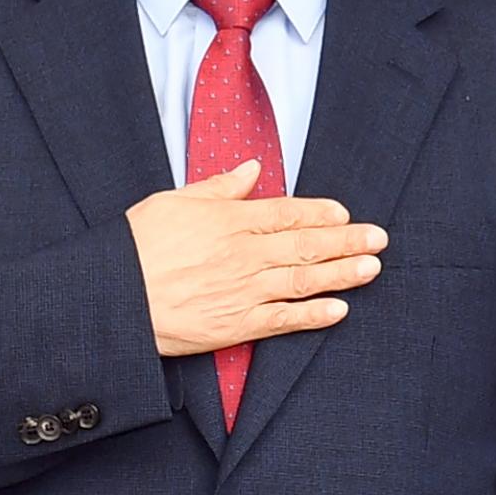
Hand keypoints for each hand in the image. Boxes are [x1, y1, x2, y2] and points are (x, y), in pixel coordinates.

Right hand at [128, 162, 381, 356]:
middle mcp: (244, 254)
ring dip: (342, 274)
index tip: (345, 213)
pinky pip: (284, 320)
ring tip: (372, 268)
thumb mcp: (173, 201)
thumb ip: (218, 188)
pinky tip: (340, 310)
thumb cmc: (136, 247)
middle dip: (346, 241)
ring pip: (304, 280)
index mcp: (229, 220)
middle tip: (379, 239)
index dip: (319, 213)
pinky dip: (314, 316)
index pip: (286, 213)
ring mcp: (244, 291)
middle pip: (306, 245)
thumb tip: (252, 170)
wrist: (116, 297)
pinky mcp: (236, 325)